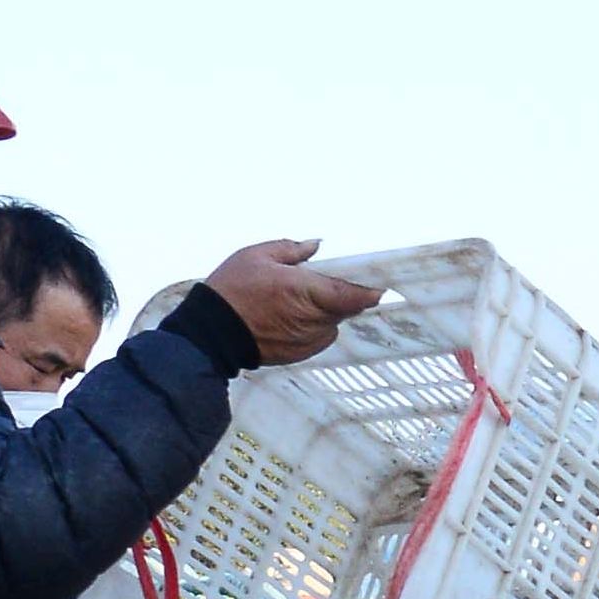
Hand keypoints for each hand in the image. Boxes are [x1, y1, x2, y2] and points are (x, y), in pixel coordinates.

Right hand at [203, 238, 385, 365]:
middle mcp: (313, 319)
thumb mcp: (258, 256)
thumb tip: (316, 245)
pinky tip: (289, 315)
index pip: (352, 295)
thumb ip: (291, 250)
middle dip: (342, 295)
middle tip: (326, 281)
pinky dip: (313, 325)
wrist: (211, 333)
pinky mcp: (300, 353)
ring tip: (297, 298)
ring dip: (326, 310)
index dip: (372, 293)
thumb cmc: (232, 290)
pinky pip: (319, 335)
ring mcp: (308, 340)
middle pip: (345, 307)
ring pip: (332, 322)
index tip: (387, 288)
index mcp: (307, 291)